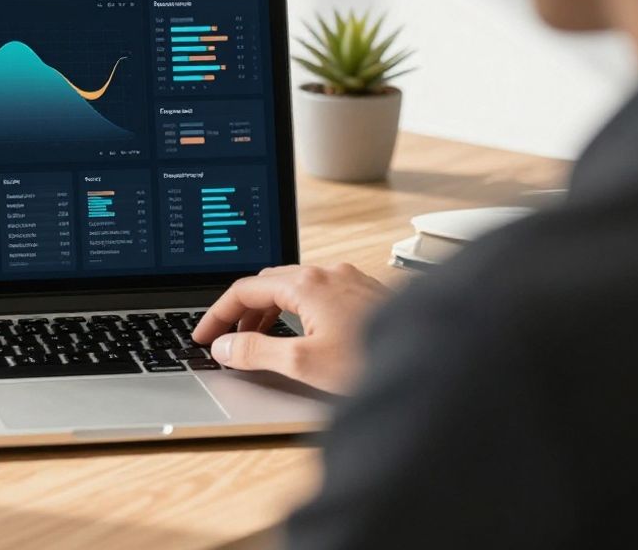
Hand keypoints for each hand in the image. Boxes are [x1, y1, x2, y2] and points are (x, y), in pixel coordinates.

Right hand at [191, 264, 389, 393]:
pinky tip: (300, 335)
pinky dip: (295, 311)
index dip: (217, 315)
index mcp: (307, 283)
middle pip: (268, 284)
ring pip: (294, 288)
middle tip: (228, 341)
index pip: (244, 290)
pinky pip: (317, 295)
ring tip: (259, 343)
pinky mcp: (366, 293)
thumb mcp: (303, 363)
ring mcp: (349, 280)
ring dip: (269, 312)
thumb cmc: (373, 362)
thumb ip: (255, 352)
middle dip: (242, 312)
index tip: (204, 336)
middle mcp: (328, 273)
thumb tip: (224, 347)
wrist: (433, 365)